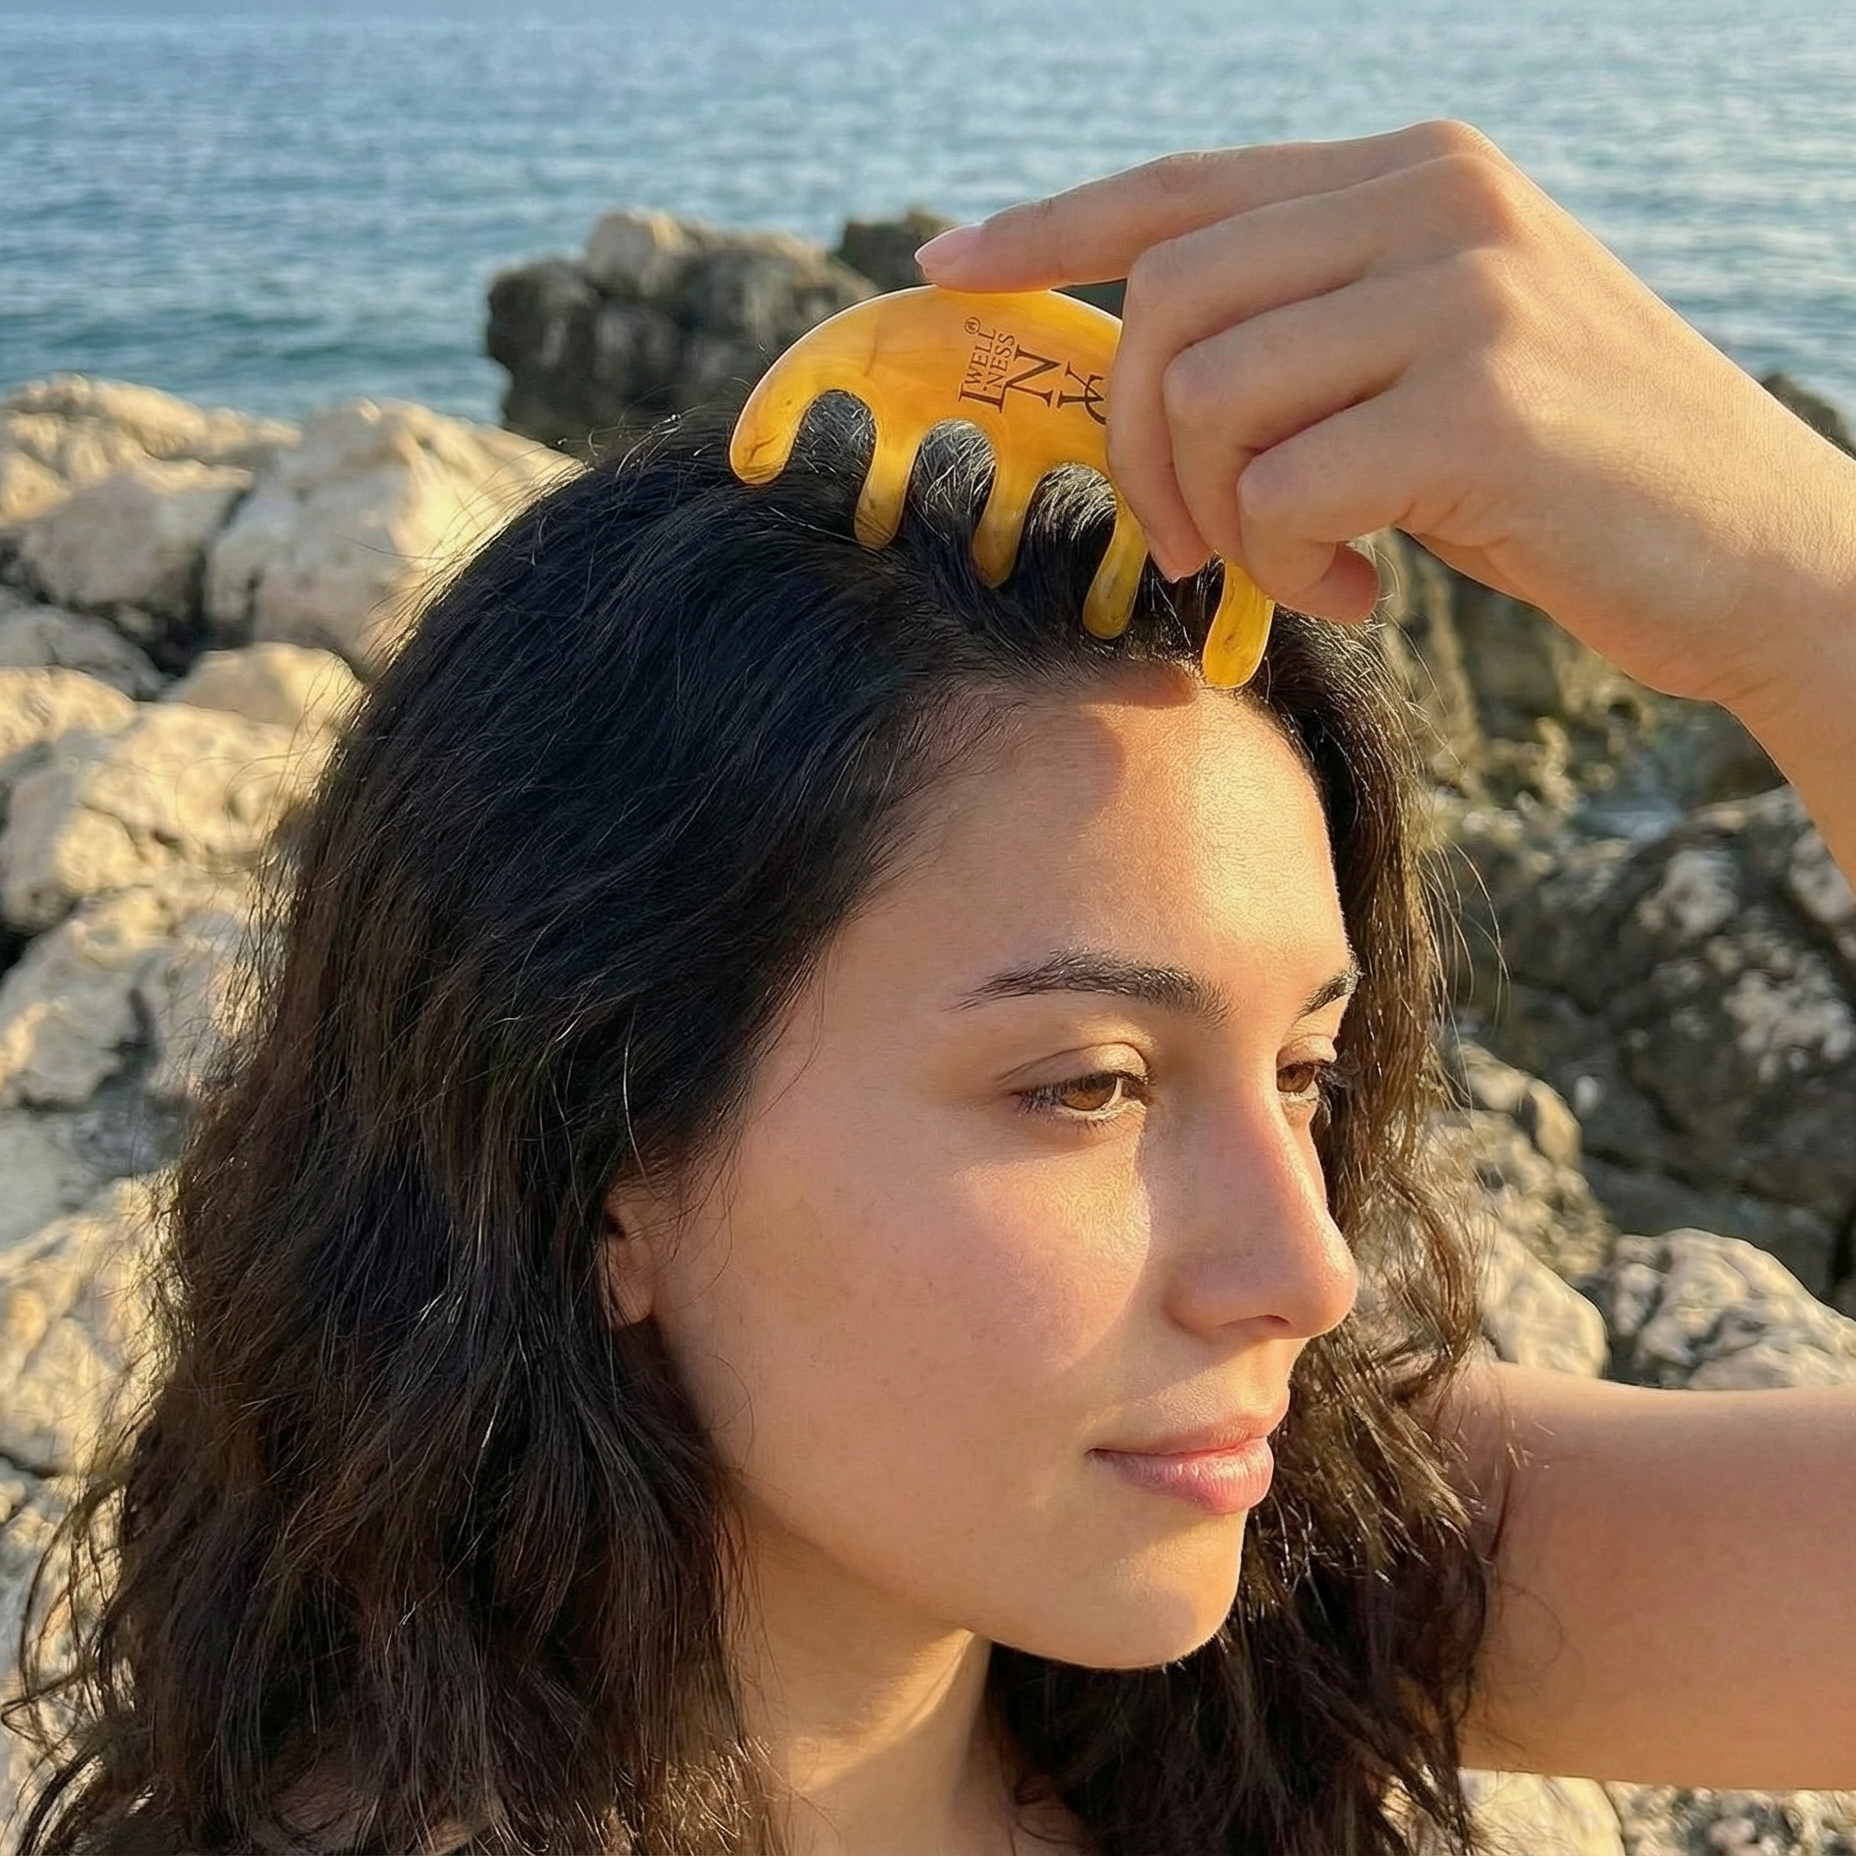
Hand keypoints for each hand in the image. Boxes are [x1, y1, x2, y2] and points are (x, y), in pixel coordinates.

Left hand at [917, 122, 1855, 719]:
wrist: (1760, 550)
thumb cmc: (1574, 475)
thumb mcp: (1441, 352)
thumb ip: (1317, 322)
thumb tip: (1153, 360)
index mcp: (1412, 174)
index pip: (1183, 188)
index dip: (1049, 230)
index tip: (945, 267)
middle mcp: (1435, 199)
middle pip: (1165, 301)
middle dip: (1140, 446)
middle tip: (1187, 541)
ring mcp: (1464, 292)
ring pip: (1209, 395)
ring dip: (1221, 518)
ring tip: (1303, 569)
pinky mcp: (1482, 406)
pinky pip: (1281, 490)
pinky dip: (1286, 565)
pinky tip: (1363, 591)